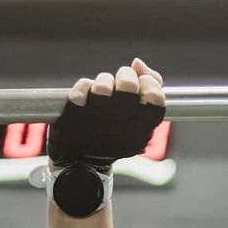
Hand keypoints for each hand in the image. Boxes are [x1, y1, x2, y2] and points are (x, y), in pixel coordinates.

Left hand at [46, 59, 166, 217]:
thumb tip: (138, 63)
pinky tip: (84, 98)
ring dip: (103, 81)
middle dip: (125, 76)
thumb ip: (149, 86)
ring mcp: (95, 123)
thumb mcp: (138, 120)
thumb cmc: (113, 135)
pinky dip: (83, 88)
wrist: (80, 164)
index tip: (140, 83)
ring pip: (103, 84)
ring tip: (100, 92)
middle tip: (119, 83)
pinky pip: (81, 88)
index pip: (155, 98)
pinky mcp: (72, 118)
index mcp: (141, 131)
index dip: (149, 82)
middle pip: (128, 85)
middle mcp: (120, 129)